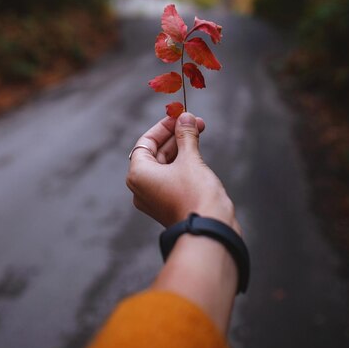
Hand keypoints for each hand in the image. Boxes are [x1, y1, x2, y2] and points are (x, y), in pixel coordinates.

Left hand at [127, 113, 239, 231]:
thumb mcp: (190, 159)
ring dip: (181, 147)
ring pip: (165, 165)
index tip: (179, 115)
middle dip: (175, 135)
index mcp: (138, 175)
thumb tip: (186, 118)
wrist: (210, 231)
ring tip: (199, 132)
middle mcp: (141, 187)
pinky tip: (197, 151)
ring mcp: (155, 198)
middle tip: (194, 121)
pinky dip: (183, 163)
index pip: (146, 142)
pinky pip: (172, 177)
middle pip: (155, 152)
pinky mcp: (169, 204)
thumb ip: (186, 135)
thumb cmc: (195, 196)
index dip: (163, 126)